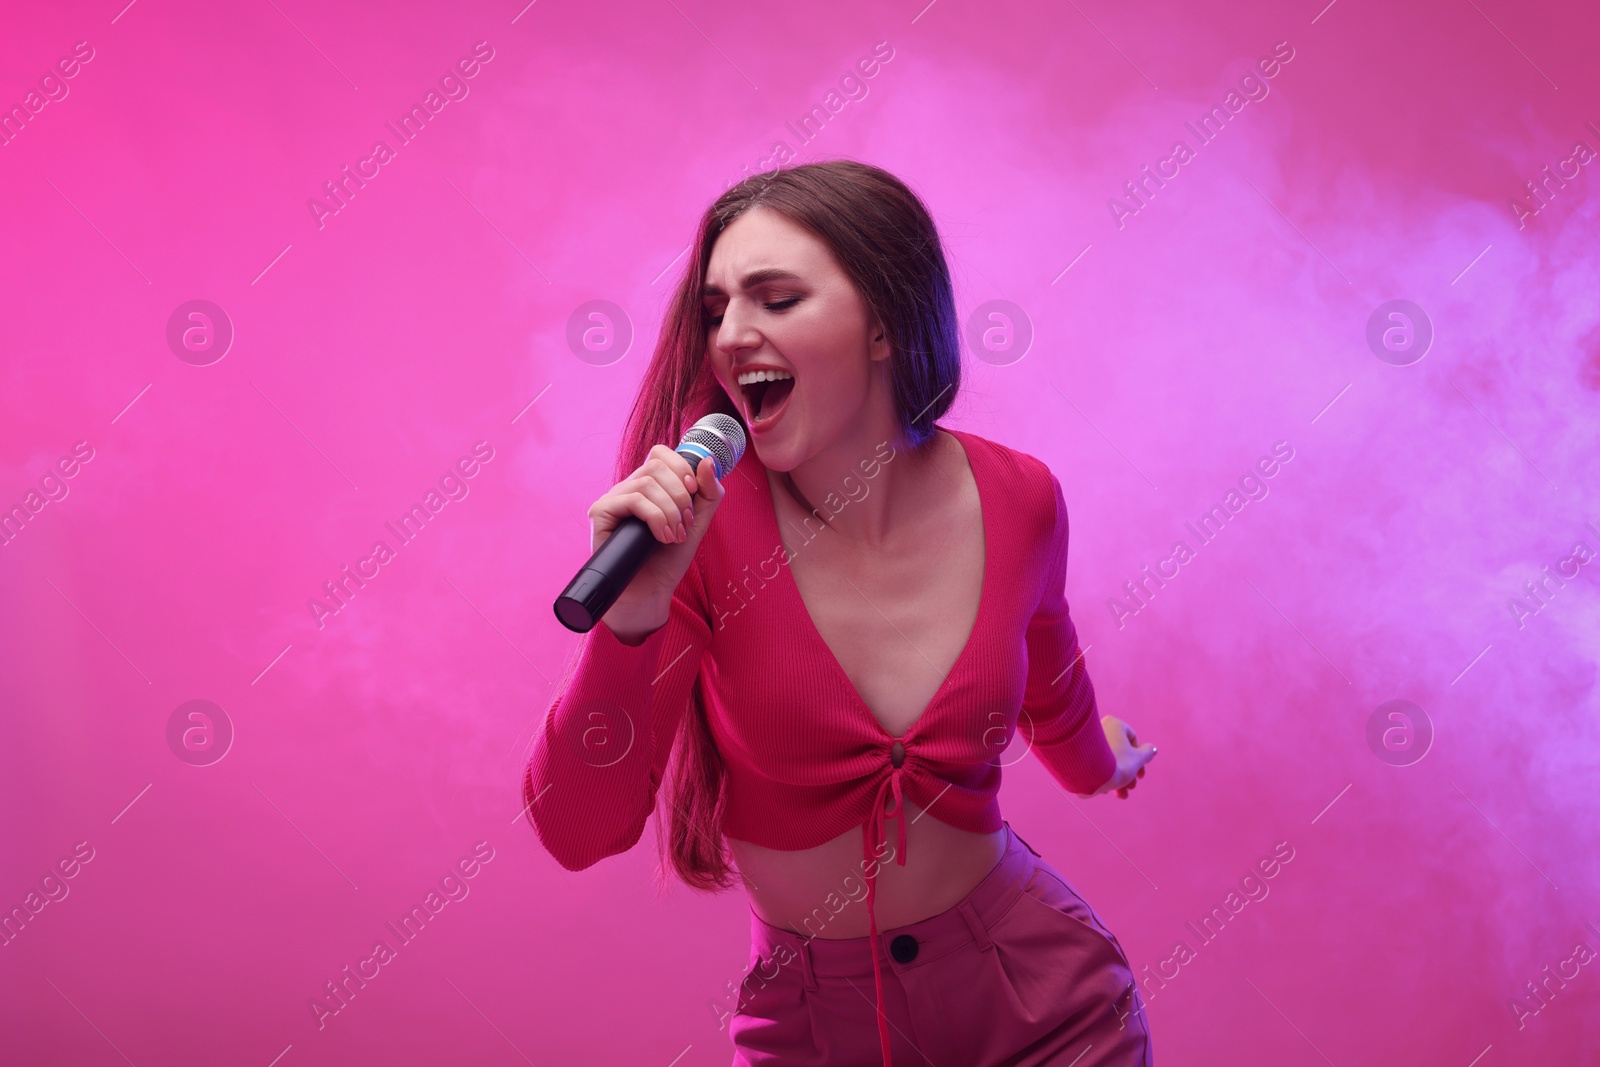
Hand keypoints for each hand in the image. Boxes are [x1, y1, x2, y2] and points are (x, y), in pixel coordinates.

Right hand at [588, 444, 726, 643]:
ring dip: (671, 511)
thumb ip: (708, 493)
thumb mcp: (698, 522)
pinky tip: (661, 537)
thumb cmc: (669, 559)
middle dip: (681, 494)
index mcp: (649, 485)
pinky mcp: (601, 512)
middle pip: (656, 465)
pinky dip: (655, 517)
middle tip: (686, 523)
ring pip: (647, 482)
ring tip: (675, 536)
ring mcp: (613, 499)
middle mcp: (628, 488)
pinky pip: (633, 499)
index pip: (661, 453)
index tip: (694, 493)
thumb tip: (706, 460)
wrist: (650, 592)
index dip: (681, 466)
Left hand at [1080, 716, 1155, 798]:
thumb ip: (1147, 754)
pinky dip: (1103, 776)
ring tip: (1121, 795)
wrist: (1086, 775)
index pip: (1132, 739)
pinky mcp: (1078, 754)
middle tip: (1131, 787)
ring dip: (1118, 779)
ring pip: (1108, 760)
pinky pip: (1095, 763)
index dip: (1139, 759)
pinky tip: (1106, 791)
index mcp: (1114, 724)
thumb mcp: (1137, 760)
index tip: (1140, 775)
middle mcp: (1100, 728)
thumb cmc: (1116, 763)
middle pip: (1120, 752)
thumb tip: (1152, 749)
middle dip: (1128, 773)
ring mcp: (1087, 741)